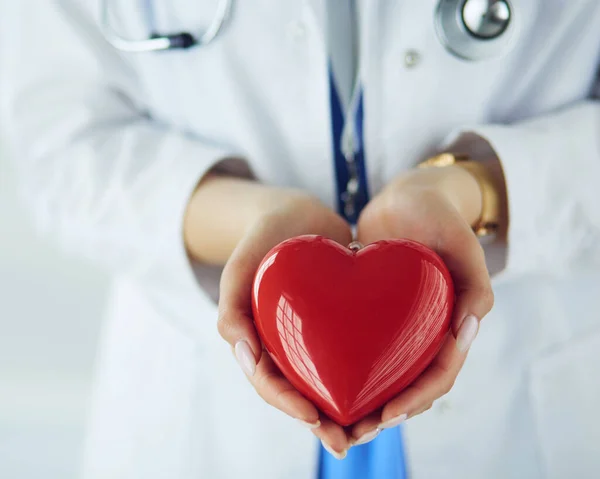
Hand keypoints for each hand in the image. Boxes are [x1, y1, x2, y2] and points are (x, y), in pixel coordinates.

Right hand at [215, 187, 354, 456]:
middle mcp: (286, 345)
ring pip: (331, 380)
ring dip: (350, 407)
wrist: (298, 214)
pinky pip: (354, 353)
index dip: (288, 404)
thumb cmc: (263, 236)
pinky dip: (370, 372)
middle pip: (302, 391)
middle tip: (348, 441)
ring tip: (375, 425)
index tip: (314, 418)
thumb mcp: (240, 266)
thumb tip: (246, 357)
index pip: (270, 381)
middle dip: (323, 421)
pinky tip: (394, 382)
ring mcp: (313, 337)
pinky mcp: (341, 325)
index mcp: (257, 340)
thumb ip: (231, 307)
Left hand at [350, 164, 495, 444]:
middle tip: (355, 432)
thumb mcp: (460, 241)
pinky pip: (363, 347)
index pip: (440, 374)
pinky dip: (348, 367)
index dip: (417, 399)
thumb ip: (475, 283)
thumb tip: (467, 331)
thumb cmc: (438, 214)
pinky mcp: (376, 314)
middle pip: (411, 384)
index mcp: (454, 323)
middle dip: (386, 411)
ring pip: (386, 373)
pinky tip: (321, 378)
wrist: (408, 195)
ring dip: (365, 399)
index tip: (388, 414)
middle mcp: (427, 330)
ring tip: (334, 419)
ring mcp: (402, 324)